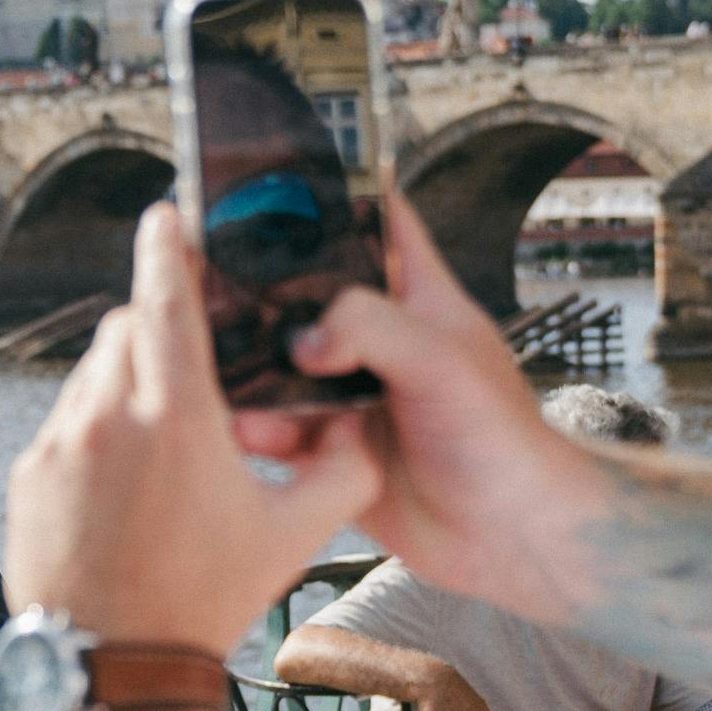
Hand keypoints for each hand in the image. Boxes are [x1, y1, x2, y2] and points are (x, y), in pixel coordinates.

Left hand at [8, 204, 381, 649]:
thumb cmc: (207, 600)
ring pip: (91, 375)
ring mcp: (57, 445)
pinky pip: (63, 425)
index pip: (166, 294)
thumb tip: (364, 430)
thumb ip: (342, 470)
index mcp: (177, 414)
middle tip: (190, 360)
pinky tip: (123, 482)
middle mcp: (107, 415)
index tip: (167, 214)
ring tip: (161, 435)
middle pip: (126, 327)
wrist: (118, 668)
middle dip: (157, 327)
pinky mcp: (28, 476)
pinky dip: (93, 431)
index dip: (169, 244)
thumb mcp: (294, 536)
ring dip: (125, 382)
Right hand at [242, 196, 614, 615]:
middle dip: (262, 289)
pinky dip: (256, 429)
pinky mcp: (333, 451)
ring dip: (249, 368)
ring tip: (210, 362)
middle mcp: (380, 341)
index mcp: (418, 298)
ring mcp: (353, 396)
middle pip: (309, 295)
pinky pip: (279, 431)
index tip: (280, 173)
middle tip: (202, 276)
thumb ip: (369, 328)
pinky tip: (238, 428)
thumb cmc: (500, 437)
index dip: (339, 194)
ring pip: (282, 366)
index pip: (381, 222)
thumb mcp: (440, 358)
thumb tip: (301, 341)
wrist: (509, 537)